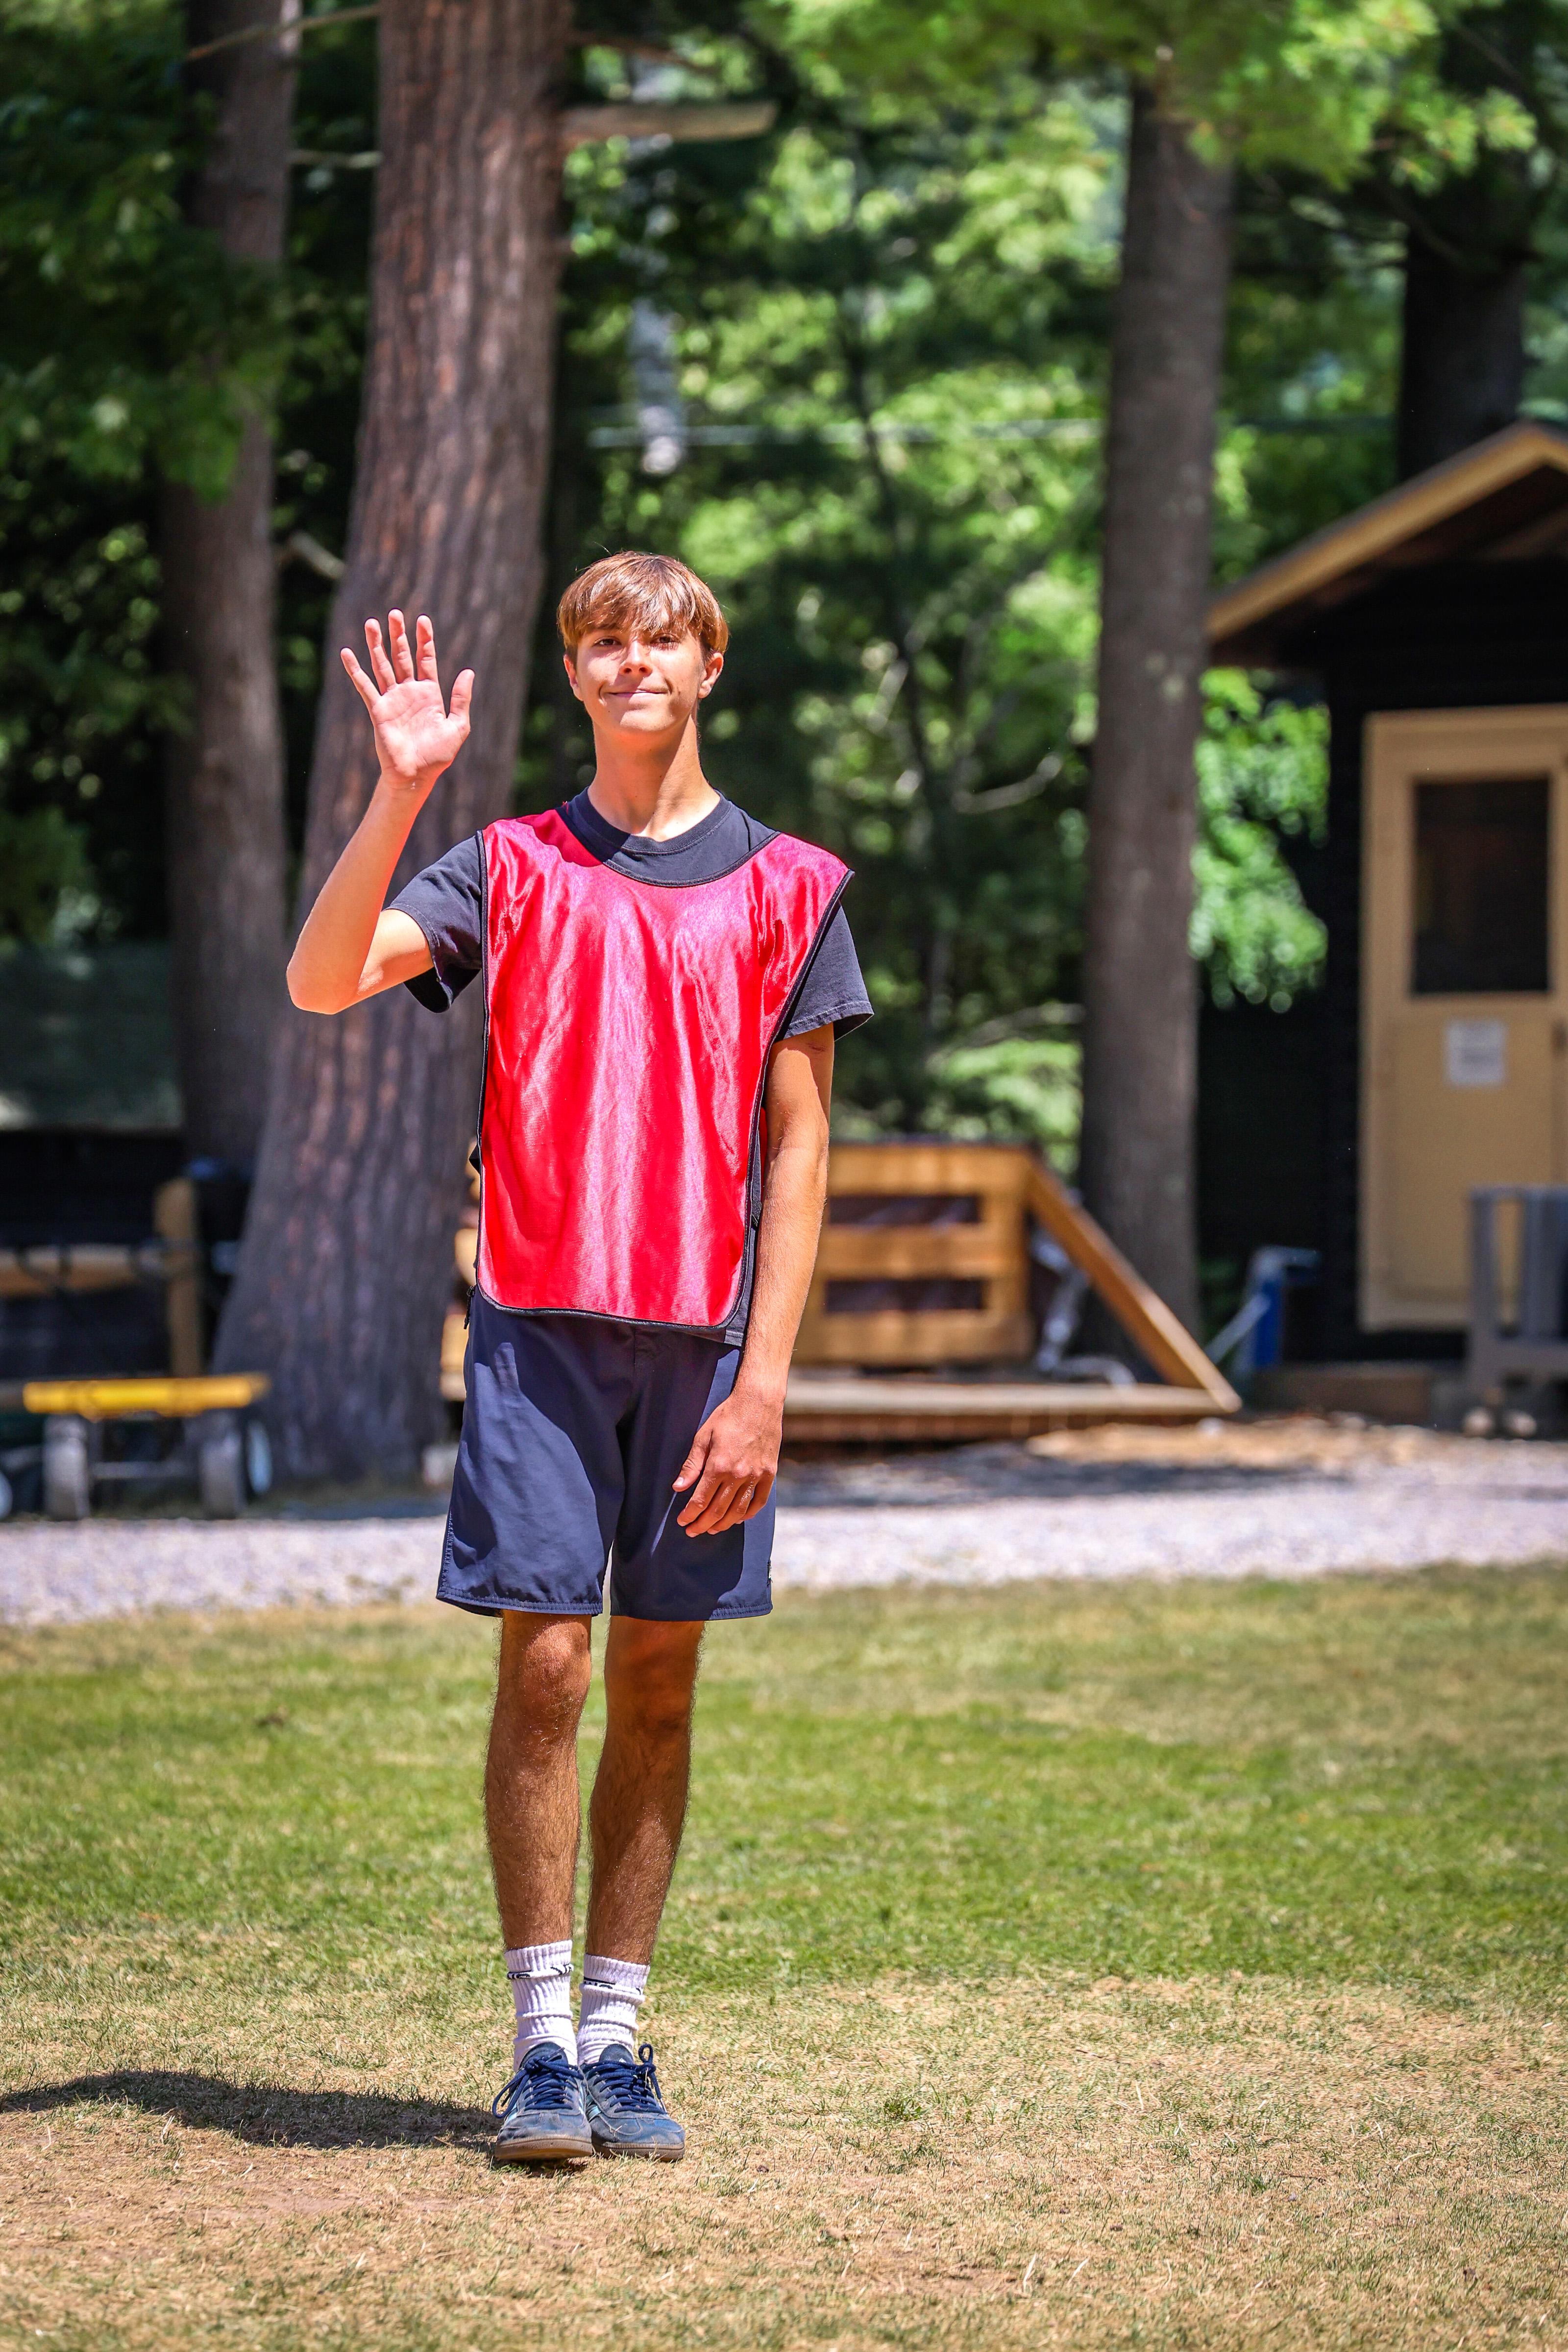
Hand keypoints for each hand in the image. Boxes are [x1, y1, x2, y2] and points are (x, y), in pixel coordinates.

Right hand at [341, 610, 473, 794]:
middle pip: (402, 656)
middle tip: (395, 613)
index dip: (425, 640)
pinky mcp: (378, 710)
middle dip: (399, 635)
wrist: (416, 775)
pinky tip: (347, 653)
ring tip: (372, 622)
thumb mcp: (458, 726)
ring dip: (377, 644)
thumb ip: (461, 699)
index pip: (425, 659)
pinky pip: (365, 686)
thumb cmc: (438, 756)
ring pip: (383, 665)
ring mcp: (392, 699)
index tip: (423, 619)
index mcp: (429, 694)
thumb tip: (468, 671)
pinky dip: (355, 670)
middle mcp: (409, 692)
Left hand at [672, 1384, 781, 1536]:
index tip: (682, 1521)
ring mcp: (756, 1475)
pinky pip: (759, 1501)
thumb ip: (691, 1465)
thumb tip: (678, 1487)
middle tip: (692, 1531)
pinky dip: (748, 1514)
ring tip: (712, 1529)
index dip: (690, 1514)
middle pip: (718, 1510)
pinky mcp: (769, 1473)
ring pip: (738, 1510)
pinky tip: (738, 1518)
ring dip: (723, 1524)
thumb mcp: (703, 1437)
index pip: (701, 1500)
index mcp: (719, 1465)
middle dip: (702, 1524)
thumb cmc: (728, 1416)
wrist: (759, 1402)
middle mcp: (738, 1475)